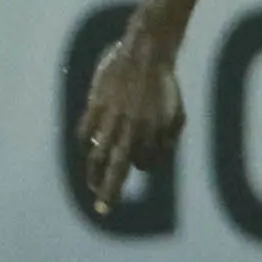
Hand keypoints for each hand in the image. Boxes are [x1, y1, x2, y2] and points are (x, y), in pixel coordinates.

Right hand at [77, 24, 184, 214]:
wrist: (147, 51)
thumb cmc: (165, 85)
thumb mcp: (176, 114)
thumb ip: (166, 140)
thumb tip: (147, 163)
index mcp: (153, 131)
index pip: (144, 164)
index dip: (145, 164)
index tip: (141, 161)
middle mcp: (132, 128)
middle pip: (118, 169)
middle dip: (109, 192)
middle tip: (102, 210)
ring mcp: (112, 117)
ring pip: (98, 154)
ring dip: (93, 173)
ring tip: (92, 184)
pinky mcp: (97, 104)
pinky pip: (84, 131)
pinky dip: (85, 141)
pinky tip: (87, 146)